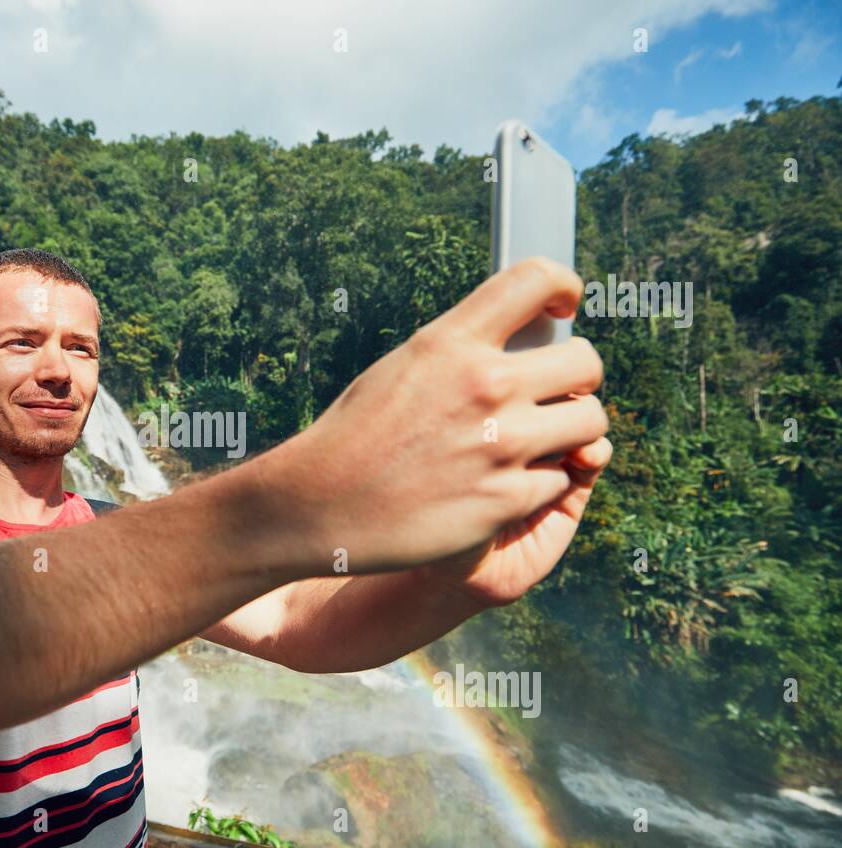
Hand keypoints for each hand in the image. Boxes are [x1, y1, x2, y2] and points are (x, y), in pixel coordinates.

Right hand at [266, 256, 608, 575]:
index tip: (565, 304)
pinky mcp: (506, 499)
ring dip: (572, 435)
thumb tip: (511, 343)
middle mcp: (484, 386)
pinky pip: (560, 481)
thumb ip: (458, 353)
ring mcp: (501, 444)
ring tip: (540, 445)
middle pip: (586, 361)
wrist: (319, 506)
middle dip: (579, 380)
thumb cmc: (354, 439)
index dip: (563, 285)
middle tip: (559, 396)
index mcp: (450, 343)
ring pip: (590, 424)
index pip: (534, 280)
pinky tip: (503, 488)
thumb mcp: (399, 369)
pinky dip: (539, 486)